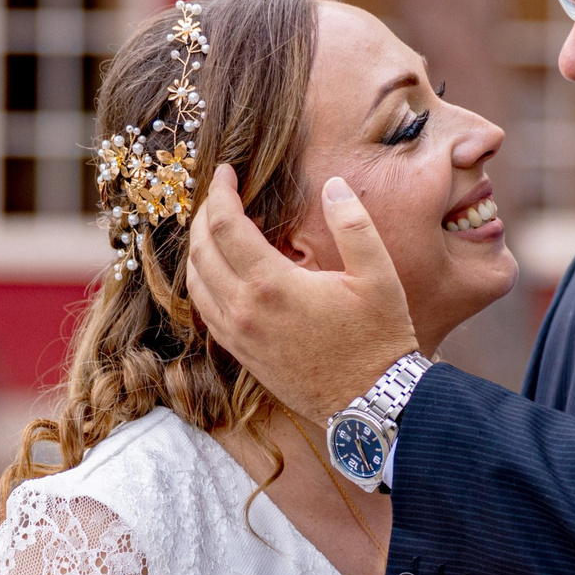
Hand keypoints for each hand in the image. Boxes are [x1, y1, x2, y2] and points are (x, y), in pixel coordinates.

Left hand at [186, 166, 420, 423]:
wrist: (372, 402)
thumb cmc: (379, 339)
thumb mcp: (378, 275)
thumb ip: (353, 225)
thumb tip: (334, 186)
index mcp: (272, 285)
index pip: (225, 226)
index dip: (220, 193)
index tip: (225, 172)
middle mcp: (244, 311)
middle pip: (200, 251)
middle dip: (204, 215)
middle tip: (219, 195)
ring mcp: (239, 337)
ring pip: (195, 283)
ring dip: (198, 249)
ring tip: (215, 228)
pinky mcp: (242, 355)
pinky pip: (206, 312)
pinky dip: (203, 283)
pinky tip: (221, 272)